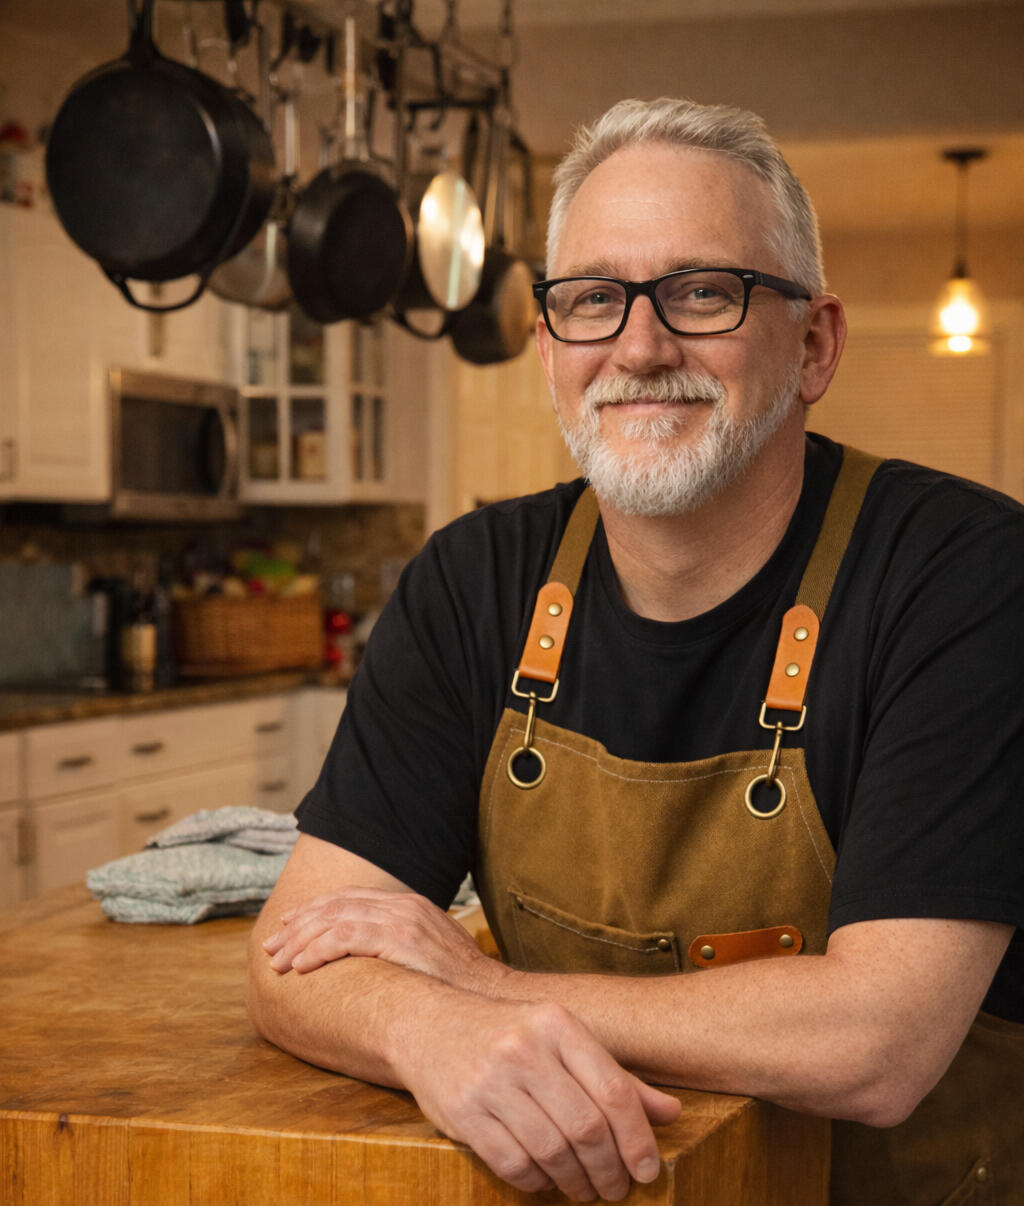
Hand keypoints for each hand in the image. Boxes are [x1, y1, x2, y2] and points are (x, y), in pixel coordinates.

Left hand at [262, 886, 505, 992]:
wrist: (494, 997)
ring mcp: (403, 919)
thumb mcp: (430, 958)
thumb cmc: (461, 989)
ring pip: (335, 919)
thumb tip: (370, 965)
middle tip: (271, 946)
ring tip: (278, 961)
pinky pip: (346, 937)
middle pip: (337, 905)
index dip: (315, 912)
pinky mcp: (400, 938)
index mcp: (409, 905)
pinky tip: (302, 967)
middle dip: (298, 925)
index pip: (350, 899)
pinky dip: (318, 950)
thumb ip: (401, 949)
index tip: (289, 928)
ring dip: (300, 940)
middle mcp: (404, 905)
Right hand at [396, 992, 680, 1202]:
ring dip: (577, 1181)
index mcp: (557, 1023)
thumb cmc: (507, 1033)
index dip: (638, 1138)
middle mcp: (524, 1048)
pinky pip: (514, 1163)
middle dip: (610, 1169)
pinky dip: (539, 1182)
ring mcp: (491, 1080)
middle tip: (617, 1189)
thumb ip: (613, 1074)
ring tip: (586, 1189)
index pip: (613, 1090)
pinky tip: (548, 1180)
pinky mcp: (464, 1112)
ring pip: (553, 1150)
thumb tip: (670, 1114)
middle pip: (586, 1127)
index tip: (648, 1169)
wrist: (428, 1025)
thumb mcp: (561, 1038)